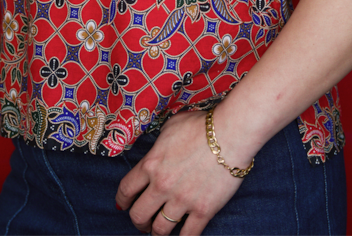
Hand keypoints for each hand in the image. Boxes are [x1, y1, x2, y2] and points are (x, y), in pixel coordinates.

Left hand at [116, 110, 246, 234]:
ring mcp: (181, 200)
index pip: (126, 189)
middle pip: (138, 215)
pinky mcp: (202, 211)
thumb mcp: (172, 126)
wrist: (229, 134)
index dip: (122, 201)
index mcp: (151, 164)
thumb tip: (158, 148)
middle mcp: (162, 185)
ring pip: (160, 229)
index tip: (123, 205)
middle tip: (143, 221)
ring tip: (160, 230)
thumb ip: (160, 142)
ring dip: (157, 232)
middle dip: (138, 221)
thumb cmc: (201, 126)